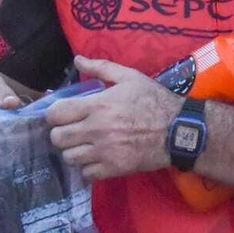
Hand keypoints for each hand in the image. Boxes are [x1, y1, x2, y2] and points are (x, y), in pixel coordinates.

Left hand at [47, 56, 176, 182]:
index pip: (56, 114)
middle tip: (72, 130)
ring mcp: (104, 152)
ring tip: (83, 144)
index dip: (54, 114)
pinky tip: (96, 158)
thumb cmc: (154, 100)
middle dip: (61, 133)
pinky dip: (87, 167)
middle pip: (57, 138)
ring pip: (69, 157)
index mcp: (98, 105)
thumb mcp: (130, 77)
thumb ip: (101, 67)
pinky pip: (86, 173)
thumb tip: (77, 60)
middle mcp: (96, 130)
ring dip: (73, 150)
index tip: (62, 113)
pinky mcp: (113, 168)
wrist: (178, 130)